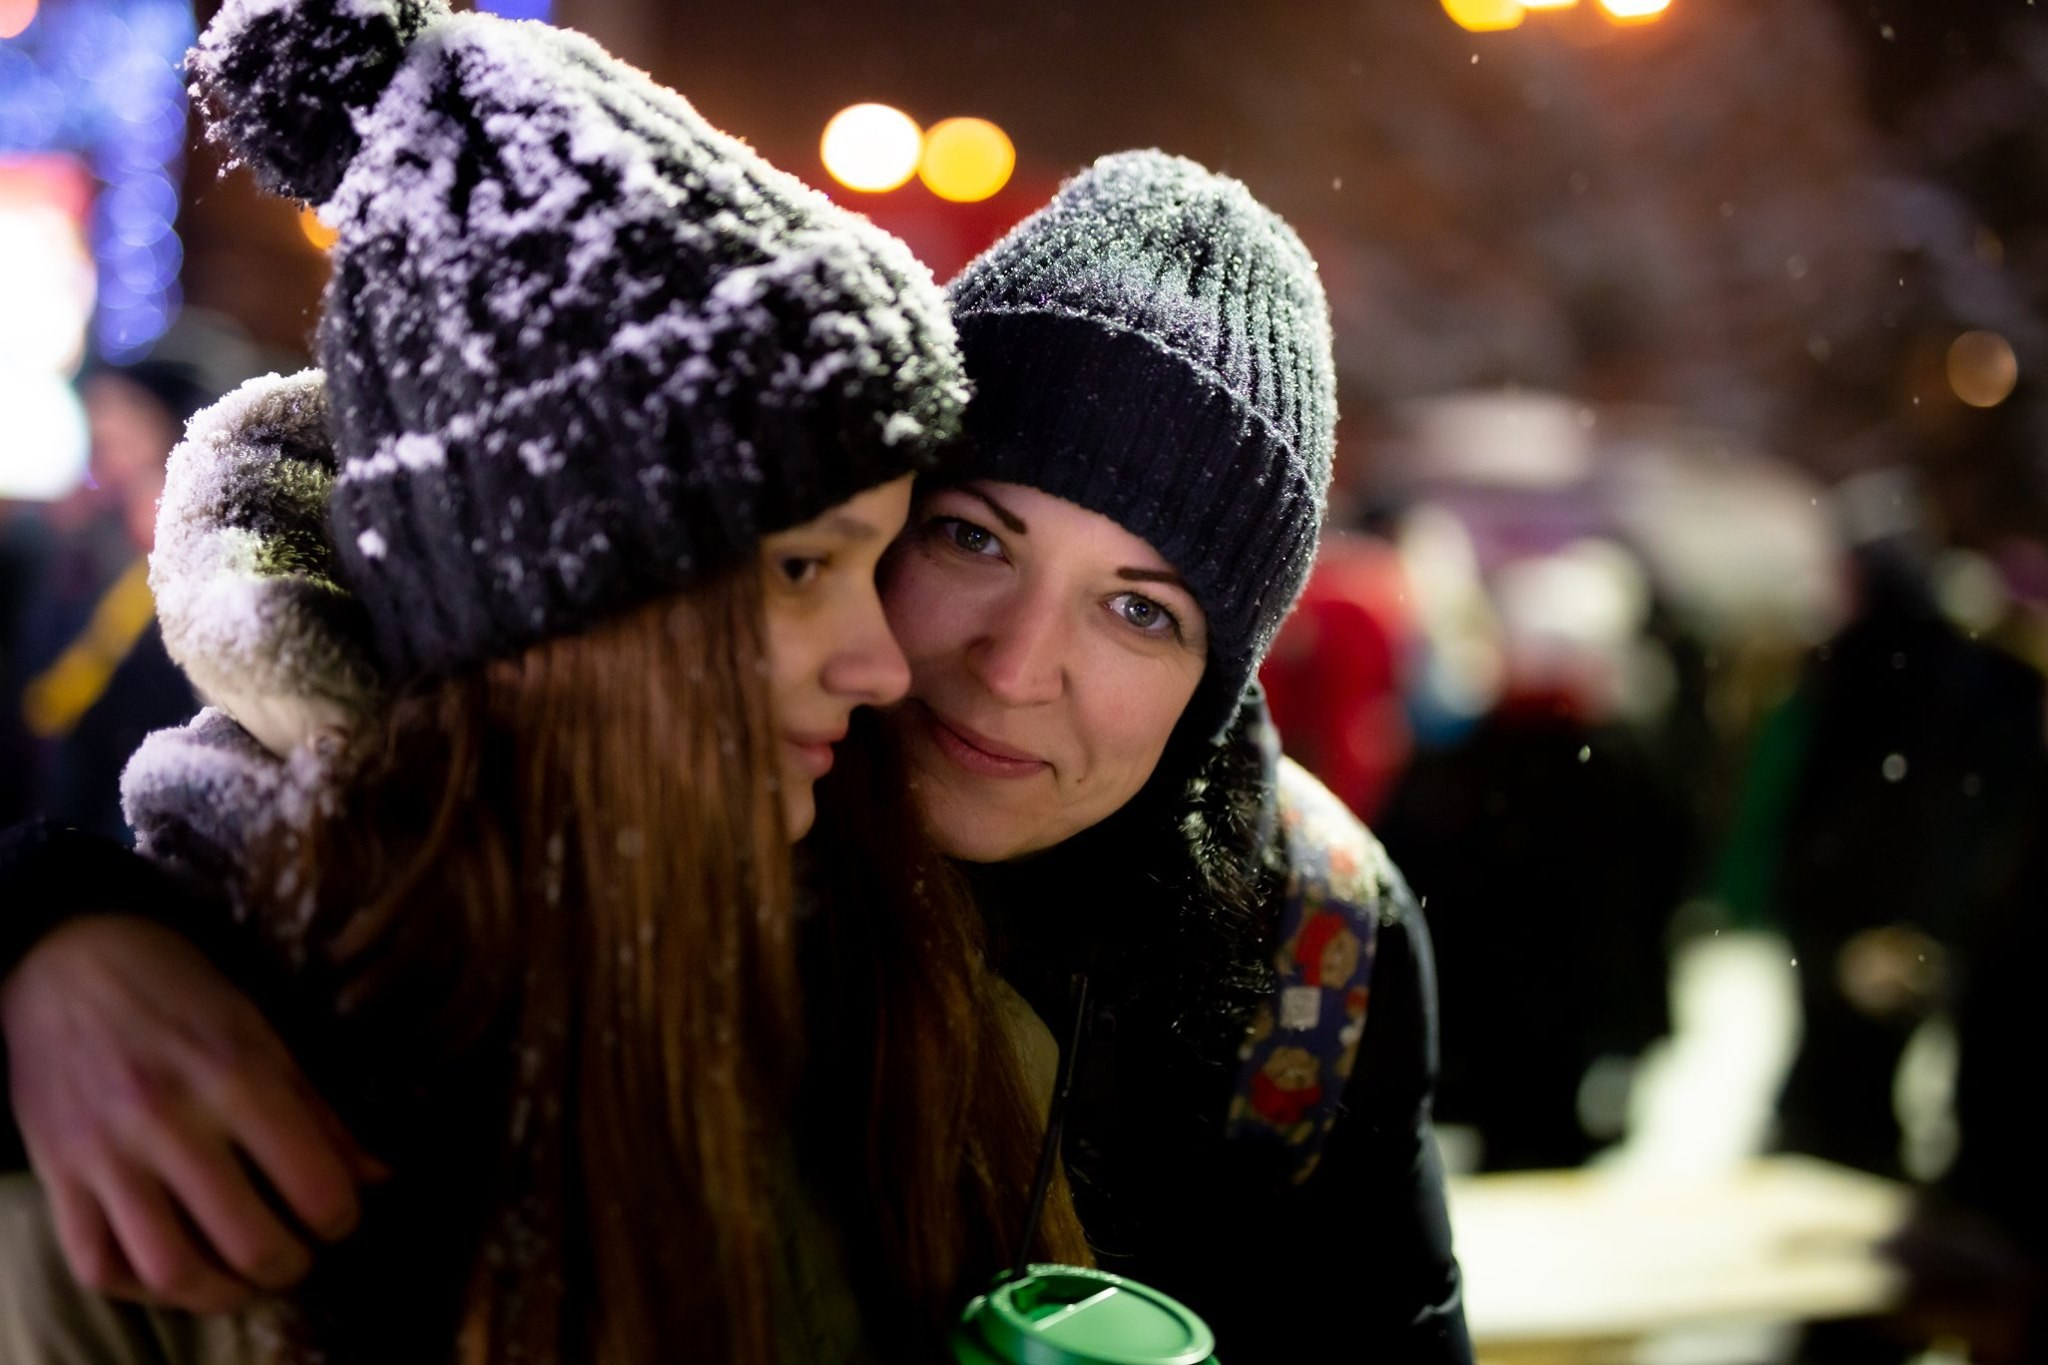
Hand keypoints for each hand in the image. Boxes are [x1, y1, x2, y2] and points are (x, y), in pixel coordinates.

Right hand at [2, 915, 385, 1311]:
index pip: (312, 1183)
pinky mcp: (56, 1175)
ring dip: (220, 1294)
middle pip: (248, 1241)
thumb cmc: (180, 992)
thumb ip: (318, 1111)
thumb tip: (378, 1177)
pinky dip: (143, 1288)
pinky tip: (177, 1273)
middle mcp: (169, 1122)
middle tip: (298, 1256)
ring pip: (170, 1269)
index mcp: (235, 1077)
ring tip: (243, 1281)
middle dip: (289, 1266)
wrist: (64, 961)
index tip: (341, 1216)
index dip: (341, 1217)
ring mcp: (105, 1155)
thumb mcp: (262, 1032)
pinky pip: (96, 1264)